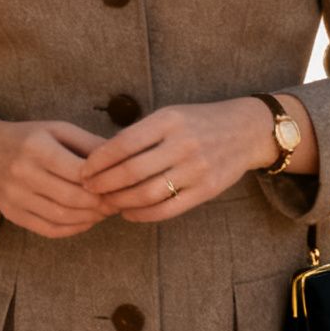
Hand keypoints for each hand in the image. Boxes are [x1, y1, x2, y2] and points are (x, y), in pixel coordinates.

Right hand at [0, 119, 114, 237]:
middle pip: (72, 198)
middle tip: (117, 201)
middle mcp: (22, 173)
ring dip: (90, 218)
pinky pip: (49, 230)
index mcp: (36, 147)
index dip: (103, 181)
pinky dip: (73, 229)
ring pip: (62, 217)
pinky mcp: (13, 215)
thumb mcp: (56, 130)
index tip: (118, 182)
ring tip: (104, 211)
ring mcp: (15, 197)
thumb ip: (88, 144)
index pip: (79, 172)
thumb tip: (123, 161)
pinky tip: (86, 220)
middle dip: (100, 203)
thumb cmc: (28, 138)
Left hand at [78, 98, 269, 221]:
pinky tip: (129, 213)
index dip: (98, 161)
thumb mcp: (169, 115)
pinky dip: (143, 215)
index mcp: (168, 121)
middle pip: (131, 172)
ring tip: (106, 201)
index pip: (123, 144)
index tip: (84, 170)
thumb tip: (100, 157)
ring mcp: (197, 169)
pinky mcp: (207, 191)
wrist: (245, 131)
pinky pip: (168, 209)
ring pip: (147, 194)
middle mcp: (183, 144)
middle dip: (103, 184)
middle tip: (88, 189)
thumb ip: (140, 133)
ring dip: (120, 201)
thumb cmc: (198, 122)